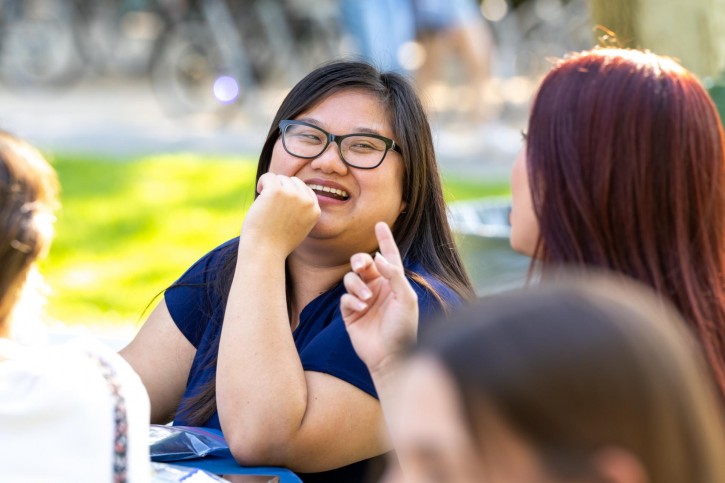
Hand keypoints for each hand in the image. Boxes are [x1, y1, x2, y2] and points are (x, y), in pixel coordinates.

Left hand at [240, 173, 320, 255]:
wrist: (265, 252)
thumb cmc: (278, 243)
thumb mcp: (299, 228)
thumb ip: (302, 211)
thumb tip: (295, 191)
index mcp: (315, 210)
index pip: (305, 190)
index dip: (291, 195)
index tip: (281, 207)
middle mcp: (306, 201)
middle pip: (293, 182)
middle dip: (281, 190)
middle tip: (271, 206)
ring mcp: (292, 194)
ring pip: (280, 178)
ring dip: (271, 188)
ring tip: (265, 205)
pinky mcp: (276, 190)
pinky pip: (268, 176)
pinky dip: (262, 182)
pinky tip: (259, 193)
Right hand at [341, 222, 418, 374]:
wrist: (390, 356)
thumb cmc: (403, 328)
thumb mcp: (406, 298)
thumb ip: (394, 275)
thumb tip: (378, 257)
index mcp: (393, 282)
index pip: (388, 256)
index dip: (384, 240)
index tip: (380, 224)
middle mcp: (377, 288)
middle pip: (363, 263)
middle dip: (360, 260)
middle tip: (362, 265)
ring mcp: (363, 300)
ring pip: (350, 279)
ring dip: (357, 286)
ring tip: (366, 300)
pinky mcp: (350, 313)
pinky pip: (345, 298)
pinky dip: (352, 301)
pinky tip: (361, 310)